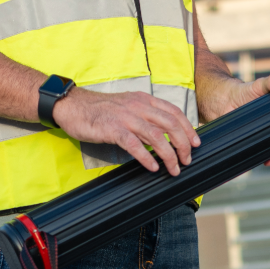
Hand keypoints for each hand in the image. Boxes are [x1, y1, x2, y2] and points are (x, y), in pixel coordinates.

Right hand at [52, 88, 200, 176]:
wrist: (73, 106)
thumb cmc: (101, 109)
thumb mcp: (127, 106)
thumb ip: (144, 115)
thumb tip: (163, 134)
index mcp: (144, 99)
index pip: (173, 112)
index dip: (188, 128)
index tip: (196, 142)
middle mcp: (138, 106)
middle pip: (170, 124)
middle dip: (183, 144)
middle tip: (187, 160)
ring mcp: (126, 117)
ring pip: (156, 135)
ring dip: (169, 154)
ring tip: (174, 168)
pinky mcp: (112, 129)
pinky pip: (134, 144)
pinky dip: (146, 157)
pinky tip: (153, 167)